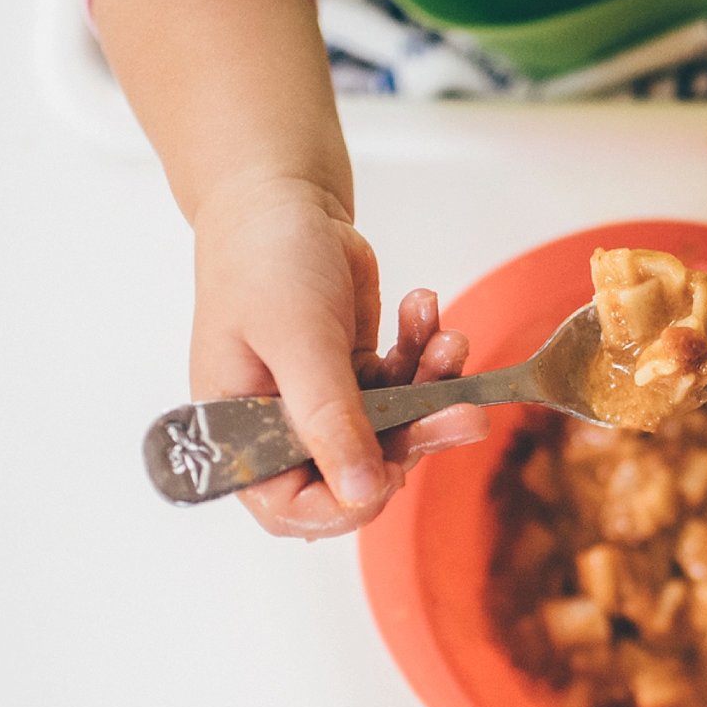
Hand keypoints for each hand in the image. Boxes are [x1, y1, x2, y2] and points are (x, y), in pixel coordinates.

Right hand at [190, 181, 487, 539]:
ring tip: (451, 343)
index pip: (291, 508)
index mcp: (241, 435)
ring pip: (394, 430)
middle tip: (464, 410)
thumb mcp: (297, 338)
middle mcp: (281, 429)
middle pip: (359, 472)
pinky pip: (405, 387)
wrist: (281, 198)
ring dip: (431, 390)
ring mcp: (323, 404)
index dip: (349, 502)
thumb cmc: (263, 259)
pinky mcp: (357, 376)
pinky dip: (424, 354)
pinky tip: (425, 311)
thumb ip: (330, 417)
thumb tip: (363, 490)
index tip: (395, 469)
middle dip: (416, 437)